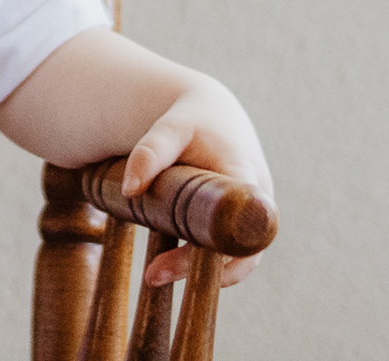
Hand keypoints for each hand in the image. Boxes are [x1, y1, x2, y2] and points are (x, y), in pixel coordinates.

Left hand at [121, 79, 272, 287]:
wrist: (213, 113)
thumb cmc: (193, 120)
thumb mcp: (171, 127)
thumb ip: (151, 152)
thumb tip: (131, 190)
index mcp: (246, 178)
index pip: (241, 224)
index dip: (219, 247)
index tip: (182, 259)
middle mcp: (257, 203)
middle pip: (242, 251)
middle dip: (200, 267)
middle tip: (152, 274)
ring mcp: (251, 216)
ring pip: (237, 258)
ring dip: (199, 270)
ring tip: (153, 274)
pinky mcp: (238, 222)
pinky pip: (227, 250)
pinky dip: (201, 261)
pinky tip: (166, 265)